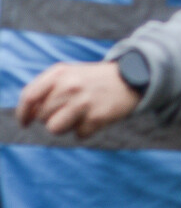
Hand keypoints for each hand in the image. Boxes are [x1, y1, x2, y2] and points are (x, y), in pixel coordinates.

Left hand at [16, 62, 139, 138]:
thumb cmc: (92, 80)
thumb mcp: (68, 74)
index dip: (23, 113)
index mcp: (60, 73)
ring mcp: (84, 101)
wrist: (131, 78)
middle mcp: (70, 86)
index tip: (25, 122)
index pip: (29, 97)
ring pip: (55, 128)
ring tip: (79, 115)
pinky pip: (79, 134)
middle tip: (68, 108)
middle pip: (42, 116)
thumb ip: (44, 89)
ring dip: (65, 126)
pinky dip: (86, 129)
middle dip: (51, 116)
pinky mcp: (97, 116)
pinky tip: (96, 115)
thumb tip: (27, 115)